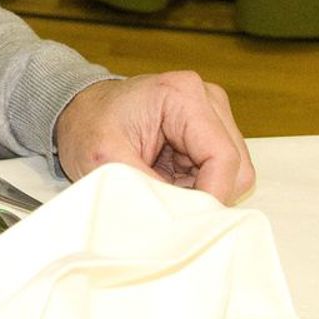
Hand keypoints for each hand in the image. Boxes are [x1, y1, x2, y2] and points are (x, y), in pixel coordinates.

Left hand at [54, 71, 254, 202]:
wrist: (82, 111)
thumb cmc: (89, 126)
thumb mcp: (104, 160)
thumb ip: (144, 188)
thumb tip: (179, 219)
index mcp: (183, 95)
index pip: (222, 156)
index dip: (212, 196)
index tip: (189, 223)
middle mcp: (207, 99)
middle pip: (236, 166)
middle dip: (207, 194)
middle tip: (169, 205)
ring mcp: (212, 113)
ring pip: (233, 172)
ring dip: (203, 191)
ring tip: (164, 188)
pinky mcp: (209, 130)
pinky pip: (220, 171)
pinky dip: (199, 186)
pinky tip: (169, 181)